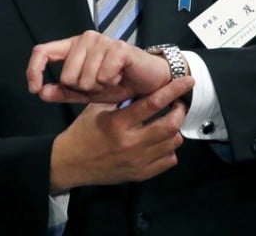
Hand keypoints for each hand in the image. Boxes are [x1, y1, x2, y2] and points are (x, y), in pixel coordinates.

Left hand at [27, 30, 175, 103]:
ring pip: (84, 78)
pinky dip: (112, 83)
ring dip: (99, 87)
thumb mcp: (86, 92)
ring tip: (112, 79)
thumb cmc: (117, 83)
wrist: (150, 81)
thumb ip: (63, 92)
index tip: (34, 89)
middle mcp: (85, 38)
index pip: (42, 51)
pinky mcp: (118, 48)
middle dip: (82, 89)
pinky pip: (103, 76)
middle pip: (67, 75)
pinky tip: (121, 76)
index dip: (34, 70)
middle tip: (100, 83)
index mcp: (72, 46)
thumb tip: (40, 92)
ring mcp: (102, 41)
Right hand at [49, 75, 194, 191]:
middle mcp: (131, 143)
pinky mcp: (140, 174)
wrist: (69, 163)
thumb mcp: (95, 110)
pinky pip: (168, 161)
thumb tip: (141, 89)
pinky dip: (169, 149)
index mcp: (117, 123)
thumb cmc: (82, 132)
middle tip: (178, 105)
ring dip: (175, 130)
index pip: (152, 104)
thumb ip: (118, 100)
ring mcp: (138, 161)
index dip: (172, 90)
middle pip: (169, 125)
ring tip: (169, 122)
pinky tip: (161, 142)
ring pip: (172, 144)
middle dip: (179, 112)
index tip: (186, 81)